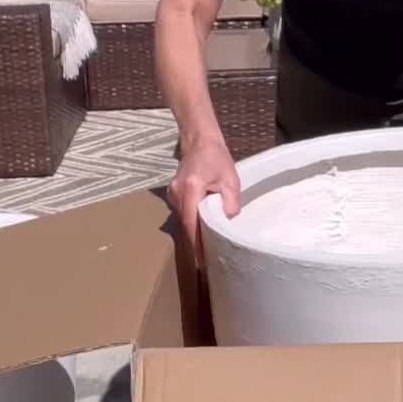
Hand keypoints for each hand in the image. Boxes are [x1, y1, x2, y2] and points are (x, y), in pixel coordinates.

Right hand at [169, 133, 241, 253]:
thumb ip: (230, 202)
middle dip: (196, 242)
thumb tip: (229, 221)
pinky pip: (183, 213)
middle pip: (186, 225)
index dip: (196, 244)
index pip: (192, 223)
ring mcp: (172, 194)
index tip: (202, 260)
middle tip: (208, 260)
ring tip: (206, 248)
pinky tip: (202, 230)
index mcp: (191, 188)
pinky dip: (192, 223)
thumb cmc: (216, 158)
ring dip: (194, 232)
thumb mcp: (230, 179)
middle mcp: (177, 194)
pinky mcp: (173, 195)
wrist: (199, 141)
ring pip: (184, 220)